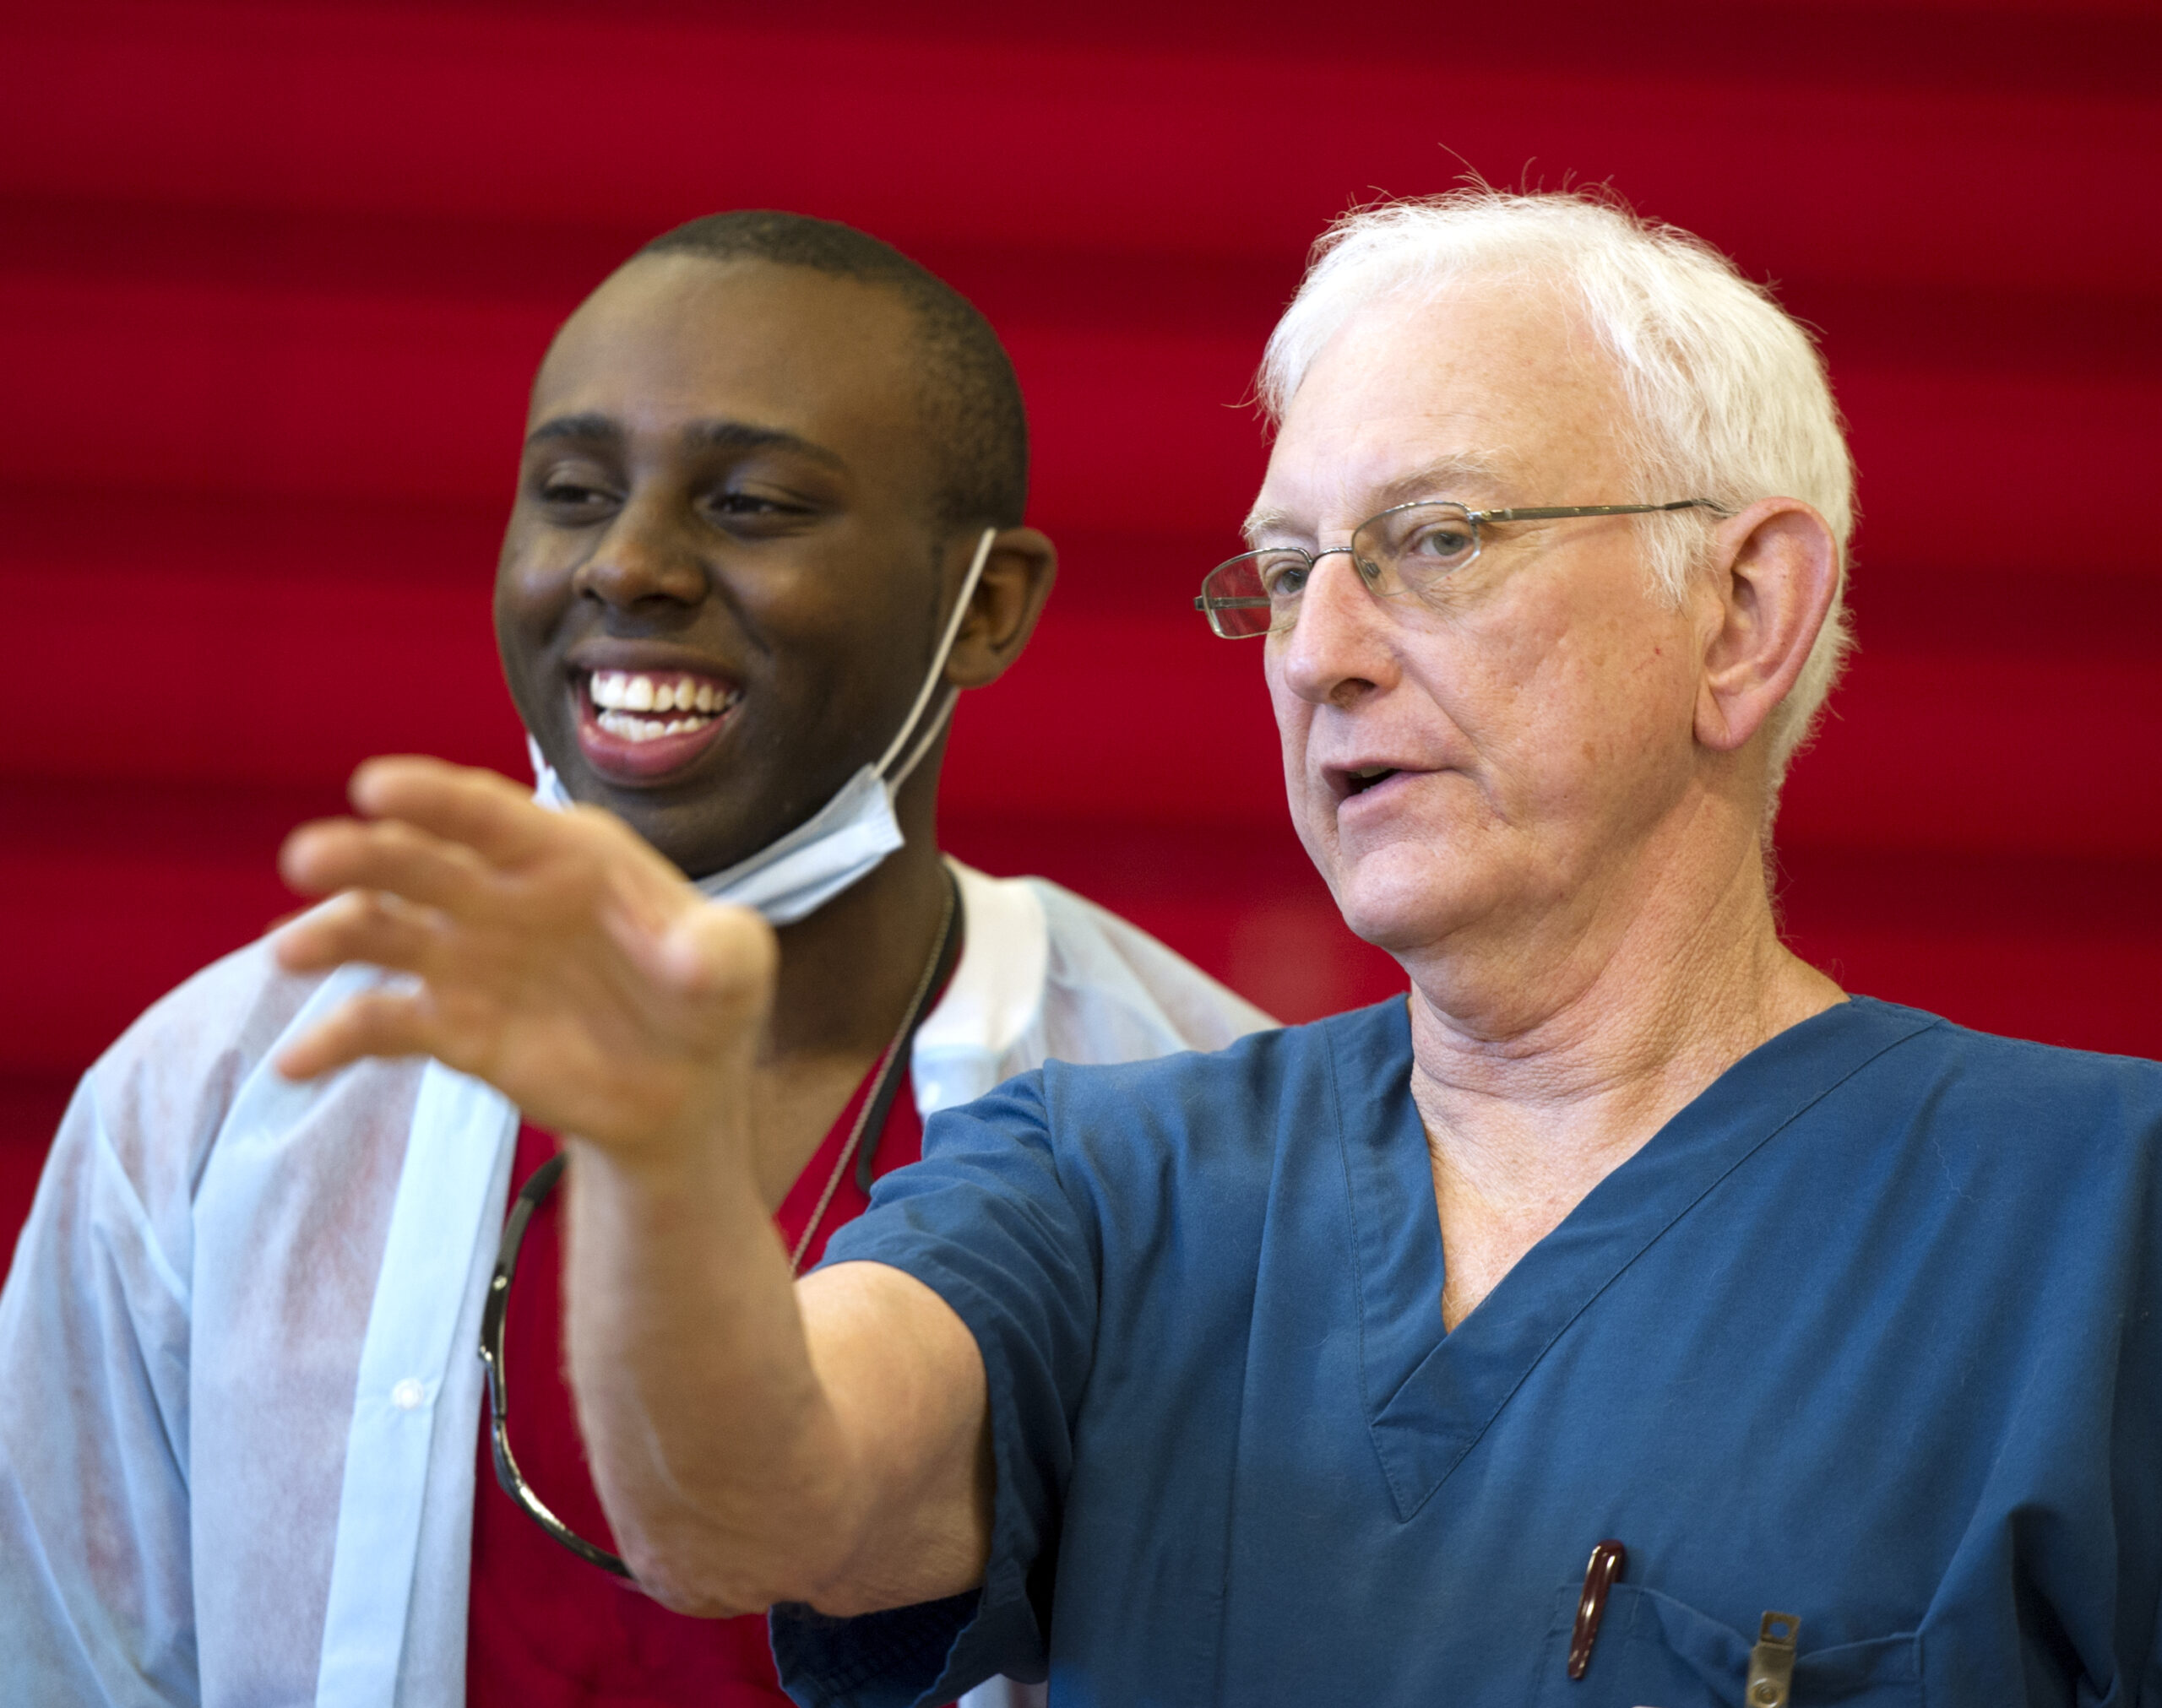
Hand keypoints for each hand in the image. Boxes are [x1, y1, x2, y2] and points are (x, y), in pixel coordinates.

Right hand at [273, 757, 775, 1162]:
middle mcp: (504, 894)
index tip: (376, 786)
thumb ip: (721, 949)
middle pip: (422, 862)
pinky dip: (335, 1039)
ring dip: (334, 932)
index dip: (436, 798)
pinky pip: (383, 1025)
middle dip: (366, 855)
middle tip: (309, 858)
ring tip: (290, 952)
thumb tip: (693, 954)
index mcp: (567, 856)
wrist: (684, 1091)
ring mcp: (470, 958)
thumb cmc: (709, 1001)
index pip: (494, 816)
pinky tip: (295, 1064)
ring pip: (385, 930)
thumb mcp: (736, 968)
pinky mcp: (453, 1026)